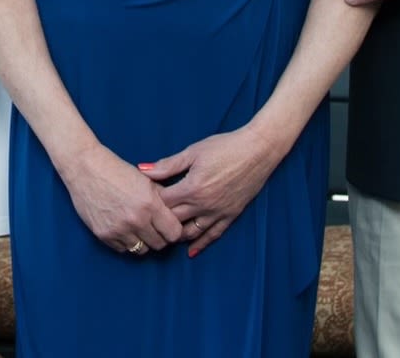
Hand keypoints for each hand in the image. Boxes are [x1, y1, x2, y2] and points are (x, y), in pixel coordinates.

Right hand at [58, 142, 184, 255]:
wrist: (85, 168)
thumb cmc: (116, 170)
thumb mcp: (146, 180)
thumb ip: (162, 198)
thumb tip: (175, 213)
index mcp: (150, 204)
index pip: (174, 233)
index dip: (173, 230)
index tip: (168, 226)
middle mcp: (136, 220)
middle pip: (159, 245)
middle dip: (159, 237)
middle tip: (153, 227)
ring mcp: (119, 229)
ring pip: (142, 250)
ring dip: (142, 241)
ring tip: (137, 228)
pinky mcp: (104, 235)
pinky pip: (123, 249)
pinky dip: (125, 242)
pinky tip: (122, 228)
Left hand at [142, 125, 285, 257]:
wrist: (257, 150)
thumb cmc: (224, 147)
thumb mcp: (193, 152)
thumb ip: (167, 165)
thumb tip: (142, 170)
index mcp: (191, 188)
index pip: (163, 202)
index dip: (151, 201)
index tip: (143, 199)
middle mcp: (203, 204)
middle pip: (174, 219)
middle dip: (159, 220)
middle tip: (149, 219)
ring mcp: (217, 212)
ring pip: (191, 232)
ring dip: (176, 235)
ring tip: (163, 236)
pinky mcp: (230, 216)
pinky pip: (213, 235)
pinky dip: (200, 244)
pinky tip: (190, 252)